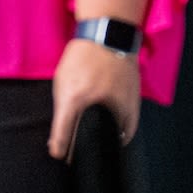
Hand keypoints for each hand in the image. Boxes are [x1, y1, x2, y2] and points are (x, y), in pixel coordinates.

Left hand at [48, 38, 139, 158]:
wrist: (108, 36)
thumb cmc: (81, 57)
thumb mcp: (62, 80)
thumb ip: (61, 107)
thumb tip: (59, 133)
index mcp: (75, 97)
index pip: (64, 132)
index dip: (60, 148)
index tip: (59, 156)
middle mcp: (97, 103)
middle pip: (91, 139)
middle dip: (84, 150)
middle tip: (79, 153)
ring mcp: (119, 104)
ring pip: (113, 136)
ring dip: (105, 143)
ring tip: (98, 146)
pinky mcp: (133, 102)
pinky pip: (128, 128)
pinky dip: (121, 135)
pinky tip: (115, 137)